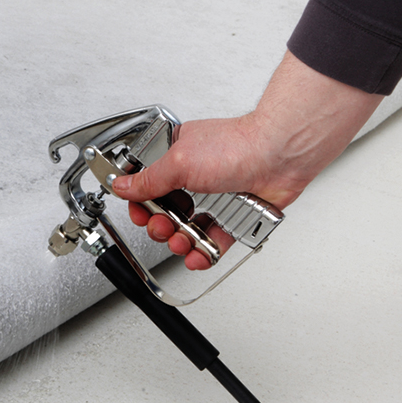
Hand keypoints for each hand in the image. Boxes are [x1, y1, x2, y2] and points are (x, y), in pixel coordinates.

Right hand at [112, 51, 383, 268]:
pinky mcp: (232, 215)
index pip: (147, 185)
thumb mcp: (178, 162)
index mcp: (176, 156)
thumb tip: (120, 186)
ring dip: (179, 241)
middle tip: (162, 227)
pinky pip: (212, 241)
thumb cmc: (237, 146)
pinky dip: (203, 253)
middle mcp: (193, 176)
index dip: (140, 203)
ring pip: (187, 229)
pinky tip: (197, 256)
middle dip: (160, 226)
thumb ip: (147, 180)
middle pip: (165, 212)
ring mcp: (213, 197)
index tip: (140, 214)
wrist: (280, 156)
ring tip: (182, 243)